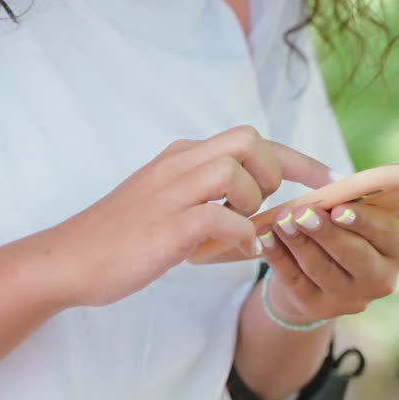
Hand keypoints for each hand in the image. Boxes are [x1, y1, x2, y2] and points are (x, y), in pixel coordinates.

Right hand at [46, 125, 331, 307]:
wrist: (70, 259)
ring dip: (250, 204)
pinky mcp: (168, 224)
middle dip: (274, 172)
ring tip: (237, 229)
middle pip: (247, 140)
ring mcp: (172, 192)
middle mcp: (178, 164)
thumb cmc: (121, 239)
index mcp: (181, 156)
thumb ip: (209, 202)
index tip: (328, 178)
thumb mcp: (168, 207)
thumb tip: (256, 220)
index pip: (250, 140)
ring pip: (236, 173)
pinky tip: (233, 249)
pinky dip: (239, 234)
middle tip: (268, 207)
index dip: (296, 158)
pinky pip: (222, 218)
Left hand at [258, 199, 398, 322]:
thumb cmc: (352, 225)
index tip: (339, 207)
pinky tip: (265, 238)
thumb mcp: (375, 205)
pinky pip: (294, 281)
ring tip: (279, 220)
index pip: (387, 235)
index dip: (363, 221)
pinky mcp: (317, 308)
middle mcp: (382, 279)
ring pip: (321, 268)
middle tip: (302, 212)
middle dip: (326, 233)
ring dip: (298, 242)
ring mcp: (349, 298)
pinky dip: (278, 257)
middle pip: (354, 256)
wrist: (323, 269)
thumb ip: (395, 183)